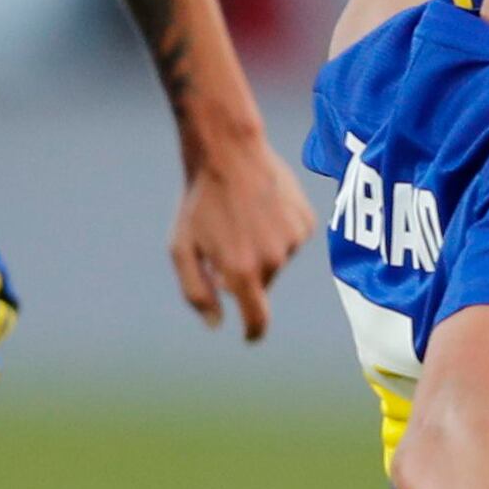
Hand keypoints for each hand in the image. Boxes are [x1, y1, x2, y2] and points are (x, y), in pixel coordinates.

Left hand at [168, 134, 316, 340]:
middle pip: (262, 284)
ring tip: (243, 218)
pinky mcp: (306, 223)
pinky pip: (292, 239)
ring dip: (262, 249)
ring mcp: (293, 241)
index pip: (257, 319)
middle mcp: (272, 261)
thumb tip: (217, 324)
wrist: (228, 153)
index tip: (249, 336)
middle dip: (245, 272)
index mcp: (241, 271)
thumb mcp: (182, 249)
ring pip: (278, 261)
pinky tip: (262, 208)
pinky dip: (278, 231)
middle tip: (225, 240)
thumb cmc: (199, 202)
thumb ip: (196, 292)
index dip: (253, 332)